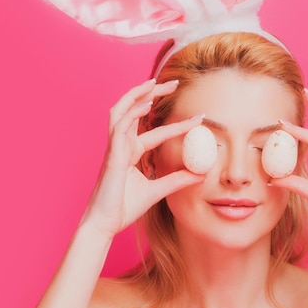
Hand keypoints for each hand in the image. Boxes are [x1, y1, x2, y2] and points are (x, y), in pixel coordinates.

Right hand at [79, 79, 203, 238]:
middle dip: (151, 94)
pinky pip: (121, 126)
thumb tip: (202, 174)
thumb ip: (177, 180)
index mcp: (130, 153)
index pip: (155, 132)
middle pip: (134, 111)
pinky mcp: (112, 155)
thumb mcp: (157, 191)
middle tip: (174, 83)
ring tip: (156, 83)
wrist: (105, 224)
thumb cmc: (124, 208)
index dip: (176, 123)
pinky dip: (133, 112)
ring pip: (122, 111)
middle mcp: (122, 146)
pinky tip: (147, 103)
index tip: (199, 117)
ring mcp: (115, 148)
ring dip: (138, 94)